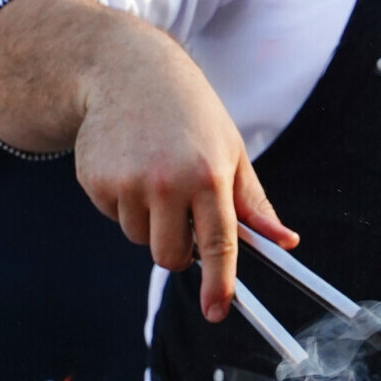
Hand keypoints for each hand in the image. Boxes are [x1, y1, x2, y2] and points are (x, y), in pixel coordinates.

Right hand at [73, 16, 295, 322]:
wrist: (126, 70)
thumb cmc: (190, 113)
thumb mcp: (230, 149)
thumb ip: (253, 202)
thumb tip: (284, 241)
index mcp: (208, 176)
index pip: (217, 245)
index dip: (218, 284)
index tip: (216, 311)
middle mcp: (167, 182)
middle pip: (171, 257)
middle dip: (177, 248)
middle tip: (181, 212)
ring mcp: (127, 182)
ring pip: (140, 240)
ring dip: (150, 221)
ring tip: (154, 175)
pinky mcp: (95, 180)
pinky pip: (114, 218)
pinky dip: (123, 203)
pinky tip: (129, 166)